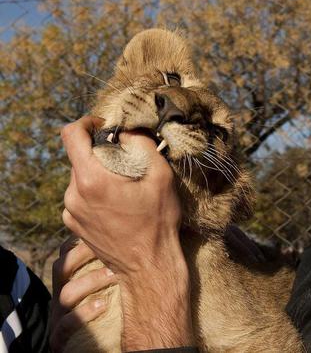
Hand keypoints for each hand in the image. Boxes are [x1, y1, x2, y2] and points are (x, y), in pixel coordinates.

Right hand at [50, 238, 115, 351]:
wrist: (95, 348)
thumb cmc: (111, 313)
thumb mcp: (109, 287)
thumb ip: (114, 266)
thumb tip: (138, 238)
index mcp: (70, 282)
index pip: (66, 255)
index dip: (80, 242)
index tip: (103, 233)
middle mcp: (61, 296)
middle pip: (61, 268)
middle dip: (84, 256)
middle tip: (113, 252)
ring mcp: (58, 317)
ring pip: (65, 294)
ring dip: (91, 282)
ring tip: (114, 275)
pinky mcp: (59, 339)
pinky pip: (64, 326)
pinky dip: (83, 314)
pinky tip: (103, 305)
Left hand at [61, 116, 180, 275]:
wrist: (148, 266)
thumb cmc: (158, 222)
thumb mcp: (161, 177)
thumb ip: (142, 145)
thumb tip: (128, 129)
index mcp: (91, 179)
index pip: (71, 135)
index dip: (86, 122)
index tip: (104, 126)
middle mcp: (73, 194)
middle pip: (79, 157)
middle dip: (101, 153)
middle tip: (128, 162)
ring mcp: (70, 212)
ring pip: (80, 177)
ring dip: (99, 174)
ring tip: (126, 188)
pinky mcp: (73, 225)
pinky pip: (80, 197)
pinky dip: (96, 193)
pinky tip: (118, 206)